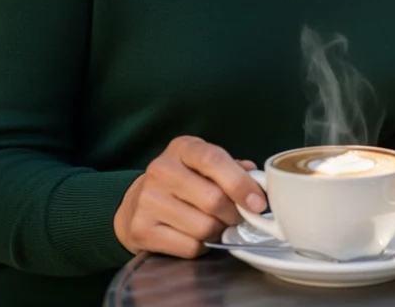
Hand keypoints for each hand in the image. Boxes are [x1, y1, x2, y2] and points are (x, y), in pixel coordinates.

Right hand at [113, 136, 264, 258]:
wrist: (136, 203)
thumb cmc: (182, 182)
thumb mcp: (204, 166)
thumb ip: (232, 170)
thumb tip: (258, 183)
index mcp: (182, 148)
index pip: (214, 160)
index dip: (240, 183)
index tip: (258, 203)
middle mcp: (161, 169)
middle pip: (213, 199)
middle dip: (233, 214)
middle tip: (237, 218)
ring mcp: (148, 199)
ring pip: (203, 227)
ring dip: (218, 232)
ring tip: (215, 225)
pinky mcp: (141, 229)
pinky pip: (189, 247)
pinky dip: (201, 246)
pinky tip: (196, 236)